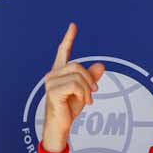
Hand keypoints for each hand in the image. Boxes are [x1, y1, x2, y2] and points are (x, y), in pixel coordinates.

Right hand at [40, 23, 104, 152]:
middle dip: (90, 79)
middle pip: (77, 66)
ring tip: (88, 100)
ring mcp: (50, 82)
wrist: (60, 126)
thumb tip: (101, 65)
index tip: (73, 26)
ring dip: (88, 89)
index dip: (68, 38)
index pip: (63, 52)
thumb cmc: (68, 109)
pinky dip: (84, 93)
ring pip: (78, 76)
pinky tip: (84, 102)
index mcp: (59, 72)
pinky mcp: (53, 91)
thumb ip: (91, 78)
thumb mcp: (84, 92)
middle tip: (94, 92)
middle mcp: (52, 74)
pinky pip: (75, 85)